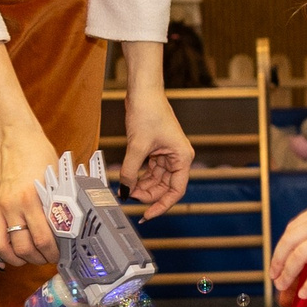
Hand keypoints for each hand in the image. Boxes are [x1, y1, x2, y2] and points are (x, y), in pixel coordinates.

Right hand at [0, 121, 61, 268]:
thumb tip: (70, 230)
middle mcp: (11, 206)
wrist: (14, 137)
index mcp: (31, 199)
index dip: (53, 253)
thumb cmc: (39, 155)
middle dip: (37, 259)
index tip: (59, 255)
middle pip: (22, 248)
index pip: (43, 240)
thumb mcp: (56, 179)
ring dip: (15, 260)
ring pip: (1, 248)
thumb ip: (59, 205)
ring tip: (27, 258)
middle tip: (47, 258)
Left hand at [118, 89, 194, 219]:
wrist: (143, 92)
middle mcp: (177, 158)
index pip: (176, 191)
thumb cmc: (148, 112)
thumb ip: (129, 171)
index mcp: (182, 158)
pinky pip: (149, 170)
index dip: (162, 205)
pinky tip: (127, 181)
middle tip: (129, 198)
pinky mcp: (156, 150)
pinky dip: (139, 176)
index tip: (148, 215)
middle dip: (148, 194)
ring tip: (126, 190)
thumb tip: (123, 190)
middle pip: (165, 187)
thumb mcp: (137, 146)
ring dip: (142, 186)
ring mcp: (167, 154)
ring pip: (156, 180)